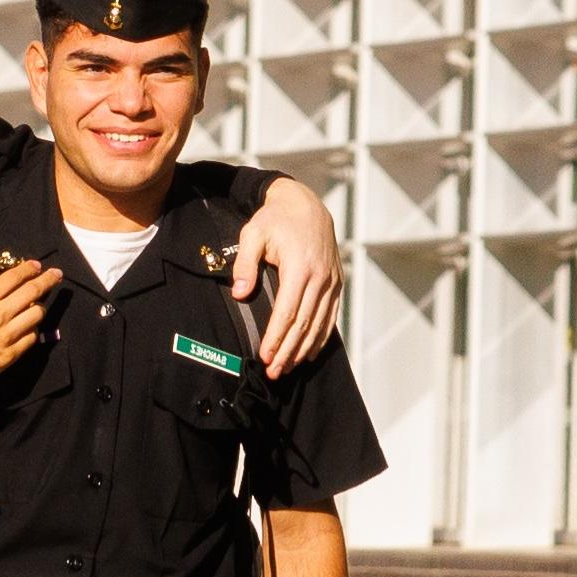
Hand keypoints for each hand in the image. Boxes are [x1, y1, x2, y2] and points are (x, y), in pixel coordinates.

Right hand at [0, 255, 54, 407]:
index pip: (13, 278)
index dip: (28, 268)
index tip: (37, 265)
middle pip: (31, 292)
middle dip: (47, 279)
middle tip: (56, 274)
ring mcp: (7, 336)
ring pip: (37, 314)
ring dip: (40, 306)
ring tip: (37, 305)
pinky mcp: (12, 354)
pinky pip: (32, 337)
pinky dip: (33, 329)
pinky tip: (28, 326)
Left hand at [236, 179, 345, 371]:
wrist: (305, 204)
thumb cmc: (275, 220)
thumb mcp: (252, 234)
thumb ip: (244, 263)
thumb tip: (239, 294)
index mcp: (299, 267)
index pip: (287, 312)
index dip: (277, 337)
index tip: (265, 356)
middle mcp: (320, 277)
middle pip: (304, 323)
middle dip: (288, 351)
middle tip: (273, 372)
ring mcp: (331, 281)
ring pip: (319, 324)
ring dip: (303, 349)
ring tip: (287, 368)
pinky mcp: (337, 282)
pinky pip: (331, 315)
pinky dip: (321, 337)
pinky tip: (309, 352)